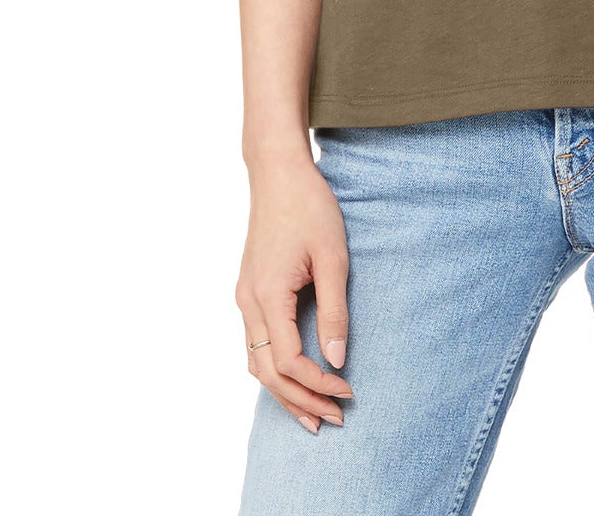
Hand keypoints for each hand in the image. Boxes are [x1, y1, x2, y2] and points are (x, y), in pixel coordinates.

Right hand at [236, 154, 354, 432]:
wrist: (278, 173)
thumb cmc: (309, 207)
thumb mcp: (333, 256)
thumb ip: (334, 311)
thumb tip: (336, 361)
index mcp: (267, 295)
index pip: (289, 361)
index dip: (318, 384)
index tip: (349, 393)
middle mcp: (248, 302)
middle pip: (267, 373)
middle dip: (299, 401)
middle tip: (333, 420)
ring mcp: (244, 297)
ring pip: (256, 362)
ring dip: (284, 391)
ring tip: (313, 413)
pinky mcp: (248, 290)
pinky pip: (255, 343)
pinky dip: (274, 368)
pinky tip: (294, 377)